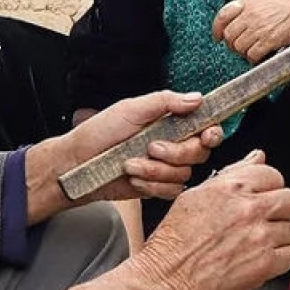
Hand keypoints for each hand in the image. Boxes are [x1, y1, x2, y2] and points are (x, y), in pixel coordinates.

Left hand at [39, 91, 222, 210]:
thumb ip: (165, 102)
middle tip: (151, 147)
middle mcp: (171, 145)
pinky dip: (151, 186)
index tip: (206, 135)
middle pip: (198, 153)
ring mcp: (164, 167)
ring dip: (155, 170)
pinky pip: (170, 191)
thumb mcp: (131, 109)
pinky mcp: (156, 188)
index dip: (211, 132)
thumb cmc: (98, 133)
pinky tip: (133, 178)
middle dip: (176, 152)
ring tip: (131, 164)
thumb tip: (196, 97)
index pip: (204, 127)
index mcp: (169, 123)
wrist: (77, 163)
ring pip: (183, 174)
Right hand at [134, 151, 289, 289]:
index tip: (263, 197)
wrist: (167, 279)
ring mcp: (260, 236)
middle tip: (265, 220)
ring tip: (257, 243)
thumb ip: (233, 174)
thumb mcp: (196, 195)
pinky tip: (260, 258)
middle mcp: (248, 209)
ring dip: (279, 236)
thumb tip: (257, 157)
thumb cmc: (174, 242)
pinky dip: (279, 259)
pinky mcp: (265, 264)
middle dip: (280, 209)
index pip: (273, 174)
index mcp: (231, 188)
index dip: (269, 187)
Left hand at [211, 0, 289, 63]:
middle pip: (229, 35)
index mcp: (247, 2)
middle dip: (231, 43)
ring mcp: (258, 28)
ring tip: (250, 50)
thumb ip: (246, 7)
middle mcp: (250, 15)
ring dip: (242, 52)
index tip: (217, 37)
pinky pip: (252, 54)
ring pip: (238, 47)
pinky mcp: (268, 40)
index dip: (216, 29)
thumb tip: (233, 20)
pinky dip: (252, 58)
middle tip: (238, 46)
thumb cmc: (287, 2)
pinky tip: (258, 55)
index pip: (222, 16)